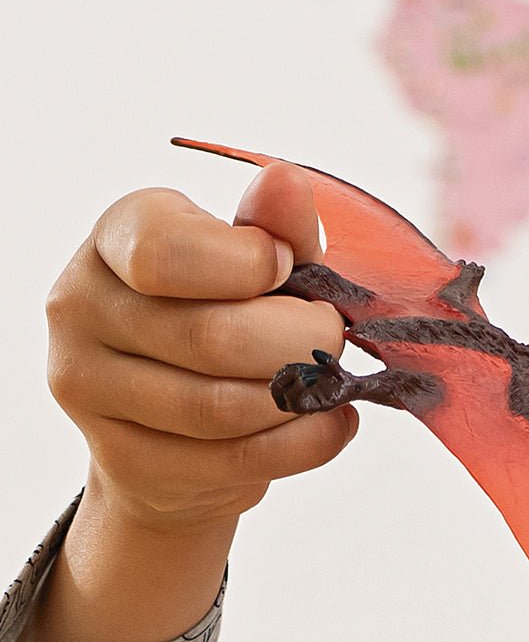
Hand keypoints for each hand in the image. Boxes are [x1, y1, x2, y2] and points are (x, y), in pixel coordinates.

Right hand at [45, 162, 353, 532]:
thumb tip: (286, 180)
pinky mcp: (124, 459)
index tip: (285, 269)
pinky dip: (306, 443)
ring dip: (303, 400)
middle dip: (301, 342)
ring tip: (331, 385)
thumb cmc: (227, 323)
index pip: (165, 250)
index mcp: (114, 239)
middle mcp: (81, 306)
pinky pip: (238, 460)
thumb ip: (275, 230)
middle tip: (334, 340)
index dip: (249, 265)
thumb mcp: (255, 268)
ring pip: (224, 407)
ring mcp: (89, 388)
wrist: (176, 432)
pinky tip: (331, 423)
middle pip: (213, 338)